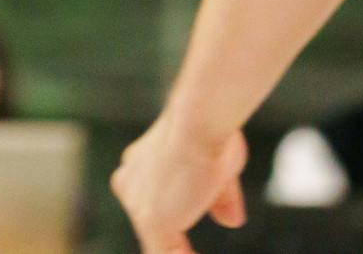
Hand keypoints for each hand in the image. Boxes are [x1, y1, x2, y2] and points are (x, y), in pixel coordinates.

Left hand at [112, 113, 246, 253]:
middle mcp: (130, 182)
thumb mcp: (219, 168)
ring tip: (189, 252)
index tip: (189, 221)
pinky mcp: (152, 221)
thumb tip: (233, 221)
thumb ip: (220, 198)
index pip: (154, 199)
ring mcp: (138, 204)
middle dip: (173, 236)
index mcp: (139, 162)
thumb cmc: (210, 132)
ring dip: (176, 250)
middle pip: (153, 220)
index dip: (175, 215)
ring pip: (158, 243)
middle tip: (185, 247)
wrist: (199, 122)